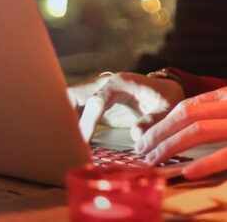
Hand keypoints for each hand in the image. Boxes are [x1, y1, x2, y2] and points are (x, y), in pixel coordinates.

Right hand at [67, 72, 184, 141]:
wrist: (164, 90)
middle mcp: (103, 84)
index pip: (97, 100)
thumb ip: (153, 121)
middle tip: (61, 141)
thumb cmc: (166, 98)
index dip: (88, 121)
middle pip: (73, 95)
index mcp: (120, 83)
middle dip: (63, 115)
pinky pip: (73, 110)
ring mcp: (95, 92)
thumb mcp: (167, 109)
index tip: (83, 141)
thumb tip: (136, 136)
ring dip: (61, 120)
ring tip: (60, 144)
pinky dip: (67, 124)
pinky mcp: (93, 104)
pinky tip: (66, 142)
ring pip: (68, 101)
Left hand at [136, 86, 226, 178]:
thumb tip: (189, 124)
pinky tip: (187, 173)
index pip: (188, 104)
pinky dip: (203, 164)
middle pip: (188, 115)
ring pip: (200, 131)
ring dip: (172, 146)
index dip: (164, 121)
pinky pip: (225, 155)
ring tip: (155, 161)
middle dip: (160, 132)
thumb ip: (222, 111)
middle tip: (142, 149)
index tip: (148, 136)